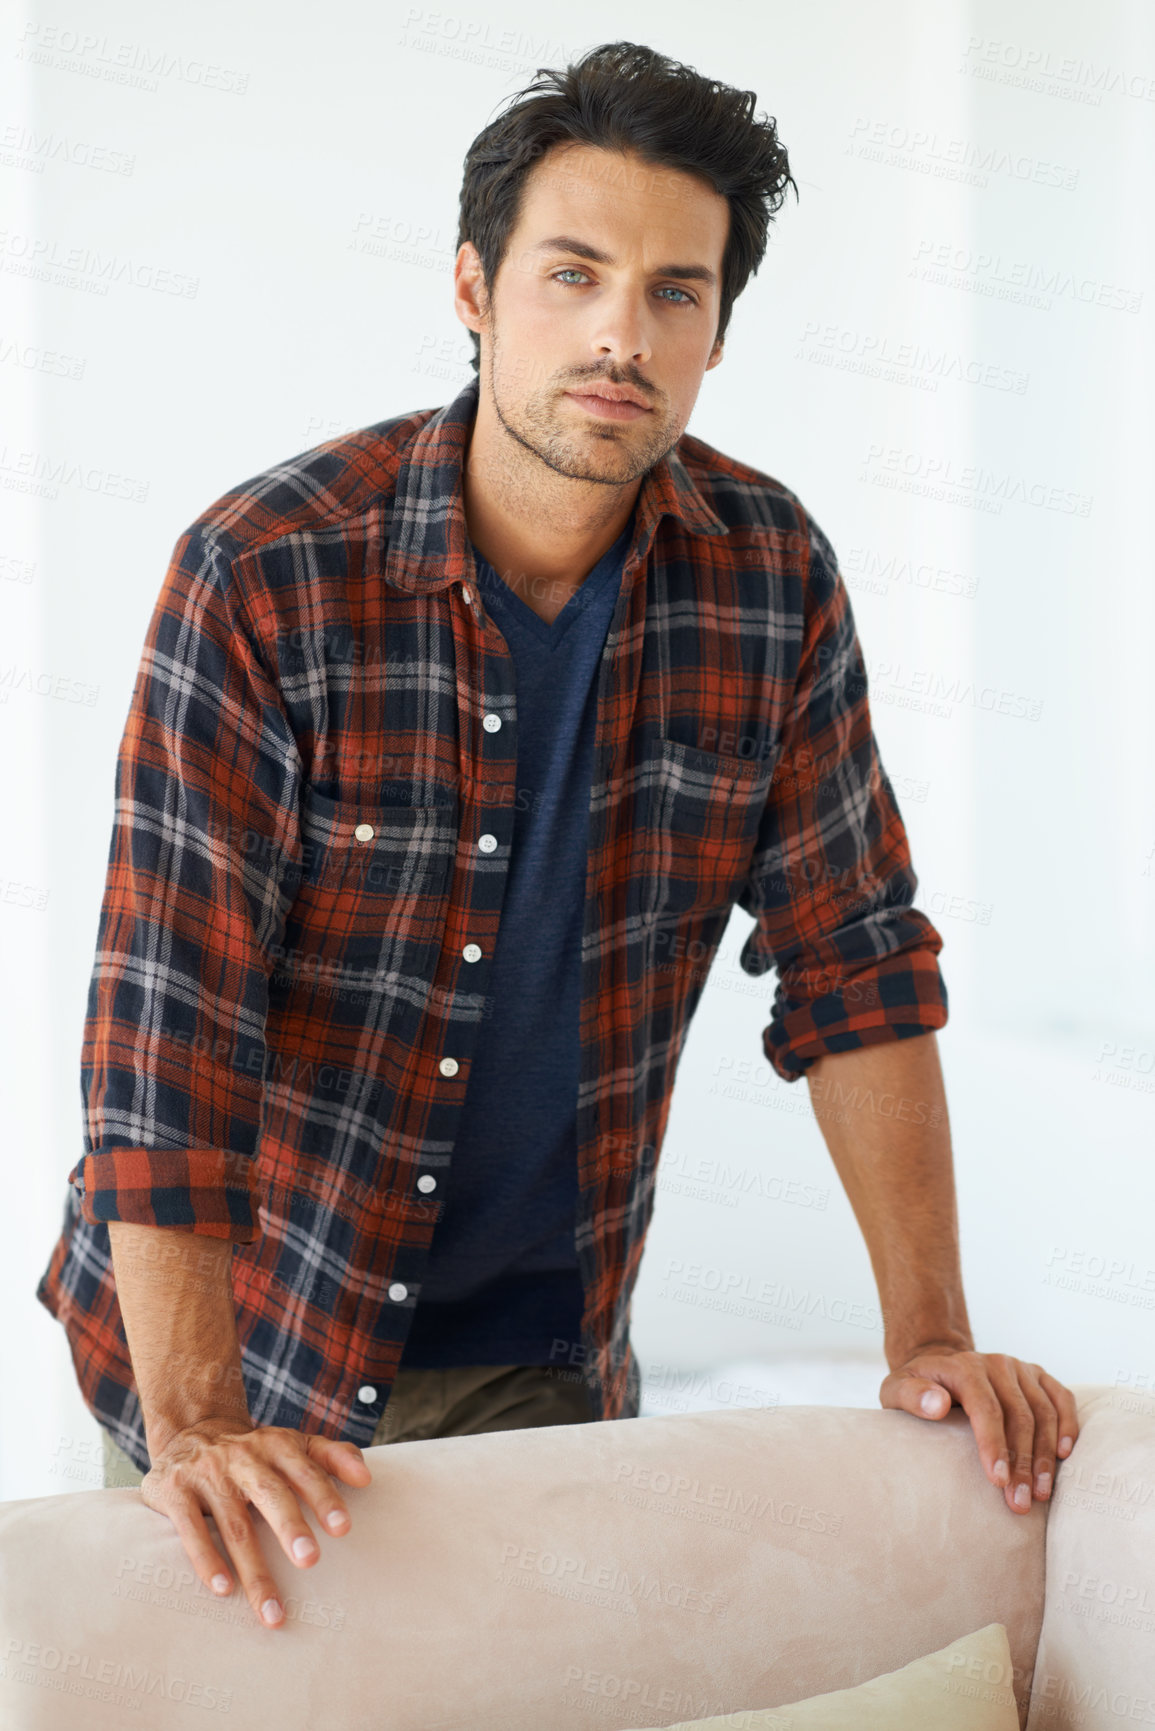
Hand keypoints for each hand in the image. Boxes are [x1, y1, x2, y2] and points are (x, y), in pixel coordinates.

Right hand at [140, 1418, 371, 1627]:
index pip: (305, 1470)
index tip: (344, 1528)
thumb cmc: (254, 1451)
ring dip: (254, 1569)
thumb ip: (331, 1456)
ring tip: (273, 1610)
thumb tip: (367, 1476)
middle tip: (310, 1561)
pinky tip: (223, 1589)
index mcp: (276, 1446)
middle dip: (290, 1527)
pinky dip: (207, 1560)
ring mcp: (208, 1474)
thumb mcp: (291, 1444)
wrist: (190, 1431)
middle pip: (271, 1493)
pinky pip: (191, 1529)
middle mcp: (244, 1458)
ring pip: (235, 1525)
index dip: (324, 1496)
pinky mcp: (175, 1492)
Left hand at [879, 1347, 1079, 1514]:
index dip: (994, 1444)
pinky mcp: (1038, 1375)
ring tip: (1042, 1493)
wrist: (939, 1365)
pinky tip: (1064, 1455)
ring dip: (1045, 1456)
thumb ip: (911, 1395)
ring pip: (1043, 1413)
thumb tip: (937, 1404)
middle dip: (1022, 1463)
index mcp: (964, 1367)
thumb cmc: (918, 1387)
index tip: (998, 1481)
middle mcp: (996, 1363)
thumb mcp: (896, 1389)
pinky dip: (1068, 1425)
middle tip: (1021, 1502)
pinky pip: (1062, 1398)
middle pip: (1019, 1416)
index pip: (985, 1408)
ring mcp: (1020, 1368)